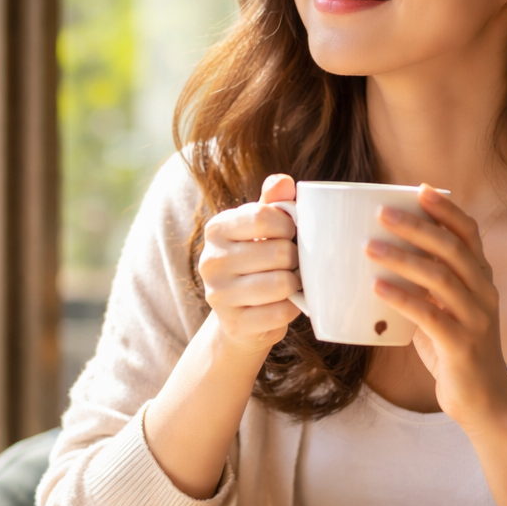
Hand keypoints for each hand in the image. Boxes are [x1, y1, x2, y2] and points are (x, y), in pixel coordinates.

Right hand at [198, 174, 301, 354]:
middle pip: (277, 253)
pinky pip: (280, 313)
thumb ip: (273, 203)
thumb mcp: (261, 229)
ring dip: (295, 284)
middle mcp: (210, 260)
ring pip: (281, 284)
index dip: (289, 226)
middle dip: (296, 259)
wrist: (242, 315)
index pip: (263, 217)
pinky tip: (285, 304)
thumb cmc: (257, 262)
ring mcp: (218, 295)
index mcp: (217, 229)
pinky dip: (292, 309)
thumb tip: (283, 182)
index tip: (291, 234)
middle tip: (293, 264)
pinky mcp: (233, 324)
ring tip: (290, 282)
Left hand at [366, 184, 506, 426]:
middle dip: (417, 227)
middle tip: (382, 213)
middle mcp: (484, 293)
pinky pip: (430, 315)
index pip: (469, 234)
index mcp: (481, 279)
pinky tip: (377, 287)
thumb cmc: (456, 349)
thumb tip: (384, 254)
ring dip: (403, 258)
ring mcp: (475, 319)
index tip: (421, 189)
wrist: (484, 401)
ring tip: (370, 247)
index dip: (446, 210)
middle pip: (453, 249)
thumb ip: (427, 285)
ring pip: (440, 278)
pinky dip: (402, 298)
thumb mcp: (445, 309)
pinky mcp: (461, 345)